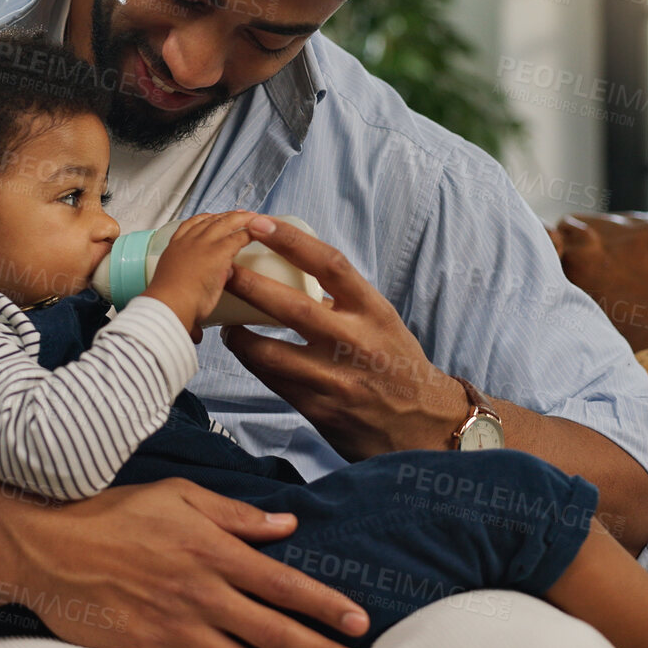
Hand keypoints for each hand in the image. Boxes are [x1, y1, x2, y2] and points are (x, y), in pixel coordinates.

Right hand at [11, 478, 369, 647]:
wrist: (47, 548)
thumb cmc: (113, 515)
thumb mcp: (177, 496)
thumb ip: (234, 514)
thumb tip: (285, 525)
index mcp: (211, 549)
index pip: (282, 582)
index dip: (324, 604)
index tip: (358, 621)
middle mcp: (199, 591)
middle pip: (272, 629)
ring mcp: (172, 626)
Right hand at [143, 211, 260, 338]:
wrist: (168, 306)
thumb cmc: (167, 309)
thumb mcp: (176, 304)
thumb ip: (190, 317)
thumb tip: (196, 335)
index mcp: (174, 251)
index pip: (188, 227)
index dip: (202, 221)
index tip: (212, 220)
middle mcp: (188, 242)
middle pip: (209, 220)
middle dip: (225, 216)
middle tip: (239, 215)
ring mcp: (204, 244)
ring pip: (225, 222)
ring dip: (240, 218)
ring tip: (253, 217)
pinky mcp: (220, 251)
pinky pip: (240, 235)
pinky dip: (251, 230)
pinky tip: (259, 231)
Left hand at [220, 216, 469, 460]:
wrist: (423, 424)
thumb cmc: (397, 364)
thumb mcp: (381, 323)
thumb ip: (344, 301)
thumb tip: (296, 273)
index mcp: (373, 311)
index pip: (330, 264)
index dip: (291, 241)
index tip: (260, 224)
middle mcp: (356, 342)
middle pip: (293, 307)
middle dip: (252, 286)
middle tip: (223, 270)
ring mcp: (336, 378)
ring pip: (272, 353)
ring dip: (240, 336)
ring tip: (227, 323)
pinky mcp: (320, 410)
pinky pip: (275, 382)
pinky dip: (254, 364)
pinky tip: (243, 353)